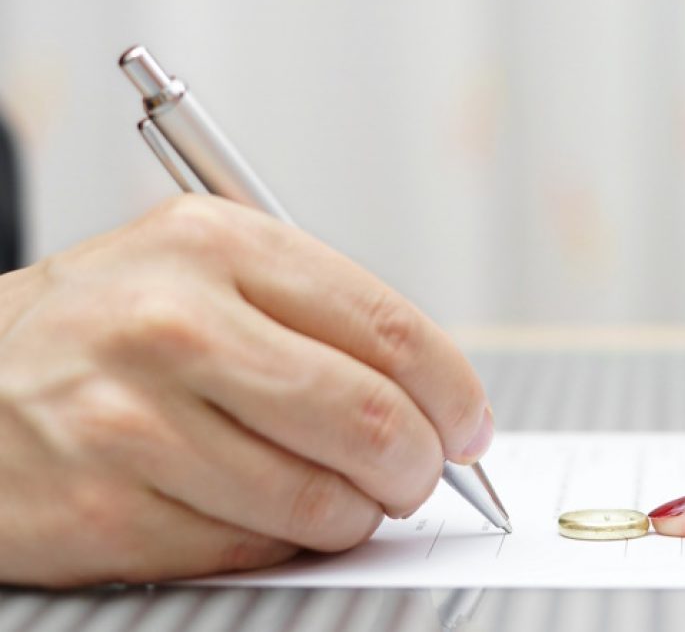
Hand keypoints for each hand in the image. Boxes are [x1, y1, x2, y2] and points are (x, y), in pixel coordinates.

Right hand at [0, 196, 490, 586]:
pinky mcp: (104, 511)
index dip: (455, 392)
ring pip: (321, 500)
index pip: (391, 330)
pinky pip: (254, 550)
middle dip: (420, 466)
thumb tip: (440, 399)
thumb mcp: (203, 272)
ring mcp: (133, 421)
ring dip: (355, 513)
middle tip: (418, 475)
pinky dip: (283, 543)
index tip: (470, 426)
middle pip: (372, 420)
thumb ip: (320, 318)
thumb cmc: (106, 329)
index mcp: (217, 245)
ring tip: (336, 496)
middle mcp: (174, 324)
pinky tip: (256, 512)